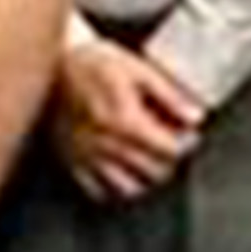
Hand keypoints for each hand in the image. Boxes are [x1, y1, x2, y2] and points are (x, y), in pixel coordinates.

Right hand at [47, 33, 205, 203]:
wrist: (55, 62)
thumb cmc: (95, 61)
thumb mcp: (139, 69)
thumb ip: (170, 96)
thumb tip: (195, 117)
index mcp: (124, 120)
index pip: (169, 149)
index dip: (186, 143)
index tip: (188, 134)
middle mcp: (105, 144)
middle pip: (154, 171)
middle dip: (169, 159)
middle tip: (170, 143)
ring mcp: (86, 156)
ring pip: (129, 187)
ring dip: (145, 176)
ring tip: (149, 158)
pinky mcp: (71, 160)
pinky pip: (99, 190)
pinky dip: (115, 185)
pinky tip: (122, 168)